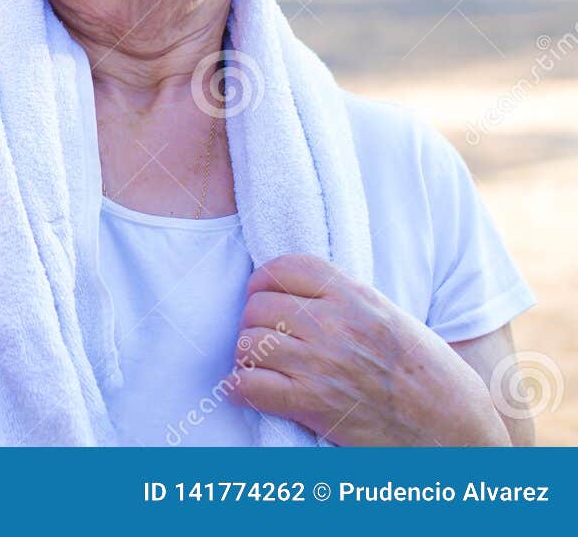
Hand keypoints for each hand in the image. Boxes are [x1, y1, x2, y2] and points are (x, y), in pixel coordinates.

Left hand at [227, 253, 507, 445]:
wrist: (456, 432)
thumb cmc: (430, 377)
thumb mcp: (392, 319)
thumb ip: (347, 302)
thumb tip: (298, 292)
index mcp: (357, 297)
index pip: (286, 266)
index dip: (265, 280)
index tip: (265, 295)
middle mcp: (336, 324)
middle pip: (259, 306)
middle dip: (255, 323)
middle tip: (267, 340)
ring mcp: (322, 364)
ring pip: (248, 343)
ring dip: (249, 358)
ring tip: (263, 368)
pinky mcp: (313, 404)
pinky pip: (249, 386)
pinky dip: (242, 390)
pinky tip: (253, 392)